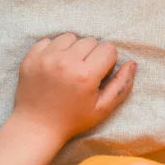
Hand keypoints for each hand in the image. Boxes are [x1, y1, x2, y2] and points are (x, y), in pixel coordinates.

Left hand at [12, 33, 136, 141]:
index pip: (108, 49)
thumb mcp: (102, 109)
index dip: (107, 62)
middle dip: (91, 54)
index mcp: (85, 75)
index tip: (99, 74)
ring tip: (69, 67)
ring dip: (73, 49)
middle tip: (83, 72)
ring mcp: (46, 58)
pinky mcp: (31, 57)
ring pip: (70, 37)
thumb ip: (121, 85)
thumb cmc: (72, 119)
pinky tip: (54, 66)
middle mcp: (65, 63)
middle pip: (90, 41)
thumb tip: (133, 63)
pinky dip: (54, 49)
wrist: (36, 127)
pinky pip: (49, 40)